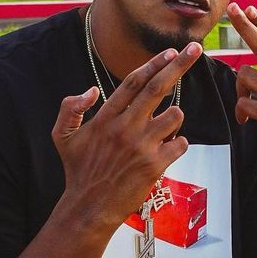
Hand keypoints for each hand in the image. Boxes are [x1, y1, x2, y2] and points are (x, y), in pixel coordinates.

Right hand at [51, 42, 201, 231]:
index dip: (154, 64)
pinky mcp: (155, 164)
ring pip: (175, 115)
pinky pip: (180, 144)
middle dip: (179, 65)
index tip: (170, 51)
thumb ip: (71, 108)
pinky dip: (178, 144)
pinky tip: (165, 151)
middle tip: (194, 50)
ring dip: (175, 117)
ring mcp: (141, 145)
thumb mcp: (62, 137)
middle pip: (158, 87)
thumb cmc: (78, 171)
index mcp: (105, 118)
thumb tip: (92, 90)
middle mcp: (125, 127)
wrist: (89, 208)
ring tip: (162, 129)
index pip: (133, 82)